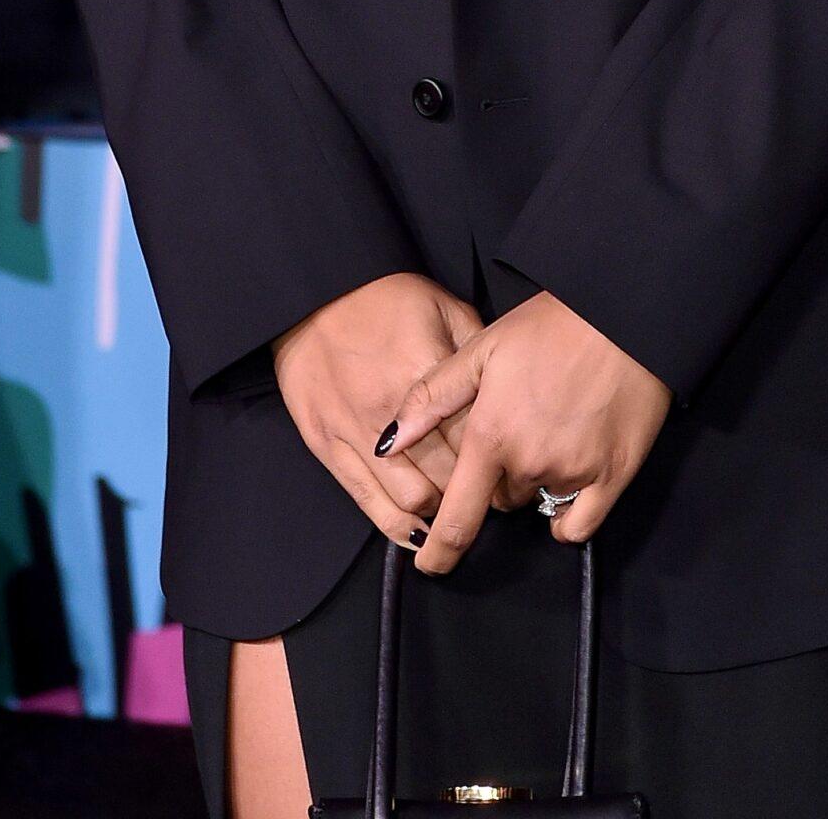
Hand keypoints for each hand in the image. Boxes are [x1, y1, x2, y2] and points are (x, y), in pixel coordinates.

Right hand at [273, 272, 483, 545]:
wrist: (316, 295)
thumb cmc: (387, 298)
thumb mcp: (445, 308)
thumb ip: (475, 351)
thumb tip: (505, 387)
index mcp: (426, 371)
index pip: (474, 434)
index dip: (498, 455)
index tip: (511, 463)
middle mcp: (391, 410)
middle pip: (447, 473)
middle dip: (473, 489)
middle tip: (489, 492)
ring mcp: (356, 433)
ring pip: (411, 498)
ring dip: (439, 510)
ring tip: (455, 509)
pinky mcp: (327, 448)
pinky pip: (367, 502)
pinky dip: (397, 525)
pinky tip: (418, 534)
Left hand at [382, 291, 671, 575]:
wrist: (624, 312)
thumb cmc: (550, 324)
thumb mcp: (484, 348)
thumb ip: (432, 396)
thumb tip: (387, 442)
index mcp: (491, 437)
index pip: (455, 520)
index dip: (438, 551)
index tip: (430, 564)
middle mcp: (529, 464)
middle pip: (500, 500)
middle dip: (497, 479)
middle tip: (514, 433)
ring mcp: (573, 473)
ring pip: (537, 500)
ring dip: (534, 480)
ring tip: (549, 431)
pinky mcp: (614, 475)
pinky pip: (580, 523)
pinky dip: (569, 516)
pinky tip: (568, 487)